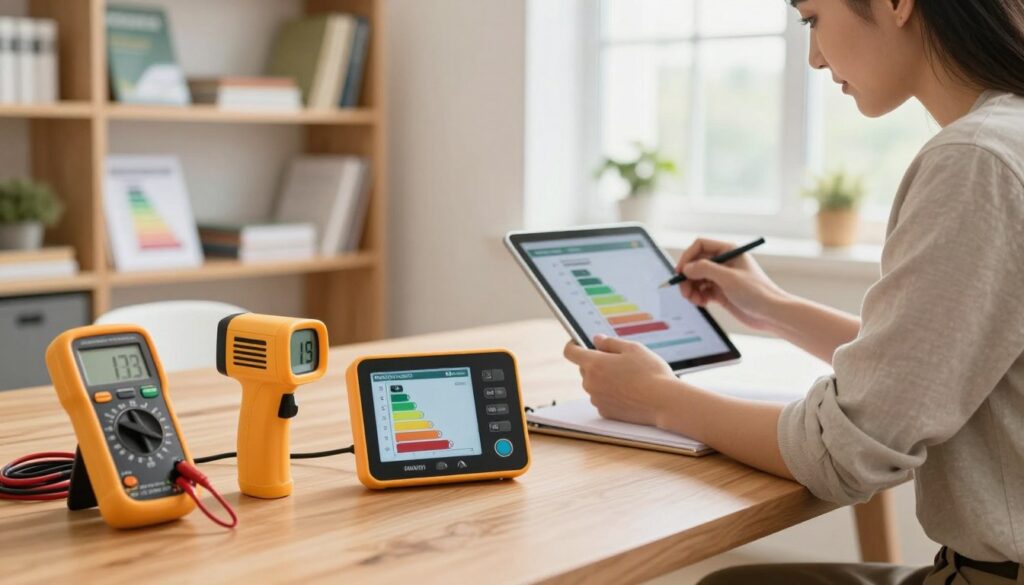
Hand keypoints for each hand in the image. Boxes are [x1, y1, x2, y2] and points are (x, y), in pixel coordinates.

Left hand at [563, 335, 677, 426]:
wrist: (664, 402)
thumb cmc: (650, 373)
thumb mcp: (632, 349)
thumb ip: (610, 342)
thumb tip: (596, 339)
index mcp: (594, 364)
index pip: (570, 352)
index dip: (573, 344)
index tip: (580, 342)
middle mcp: (590, 383)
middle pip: (584, 368)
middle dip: (597, 362)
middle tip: (619, 361)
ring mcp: (597, 399)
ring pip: (594, 384)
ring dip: (604, 379)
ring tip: (629, 378)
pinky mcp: (605, 412)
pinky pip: (602, 398)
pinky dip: (611, 394)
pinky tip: (629, 392)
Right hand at [676, 238, 788, 331]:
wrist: (771, 313)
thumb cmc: (756, 292)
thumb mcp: (728, 278)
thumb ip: (705, 269)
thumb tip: (686, 268)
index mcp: (728, 251)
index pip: (700, 246)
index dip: (687, 257)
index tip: (680, 272)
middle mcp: (724, 262)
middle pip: (696, 263)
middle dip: (687, 277)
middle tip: (684, 291)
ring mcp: (722, 278)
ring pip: (697, 279)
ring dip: (691, 289)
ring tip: (694, 300)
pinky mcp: (721, 292)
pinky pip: (702, 291)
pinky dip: (698, 297)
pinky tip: (702, 303)